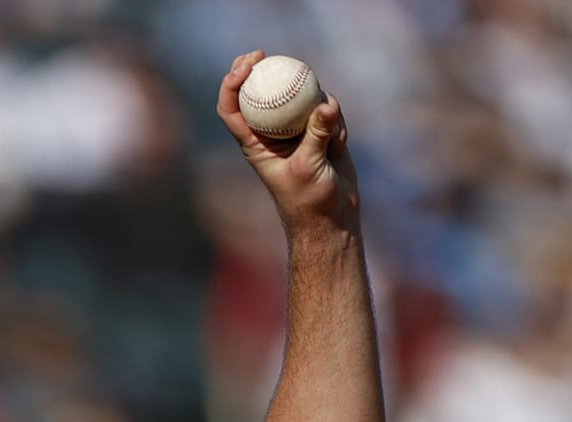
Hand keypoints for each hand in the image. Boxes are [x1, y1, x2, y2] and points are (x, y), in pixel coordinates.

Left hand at [216, 50, 359, 236]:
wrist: (331, 218)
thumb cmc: (309, 201)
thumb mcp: (310, 166)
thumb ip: (318, 134)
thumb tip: (327, 105)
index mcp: (254, 143)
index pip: (232, 109)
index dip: (231, 84)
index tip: (246, 65)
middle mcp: (272, 134)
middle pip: (260, 93)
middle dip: (260, 70)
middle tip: (266, 54)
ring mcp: (296, 131)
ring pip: (302, 99)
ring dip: (317, 106)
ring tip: (328, 137)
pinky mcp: (320, 132)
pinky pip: (329, 113)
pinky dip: (337, 124)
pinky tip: (340, 144)